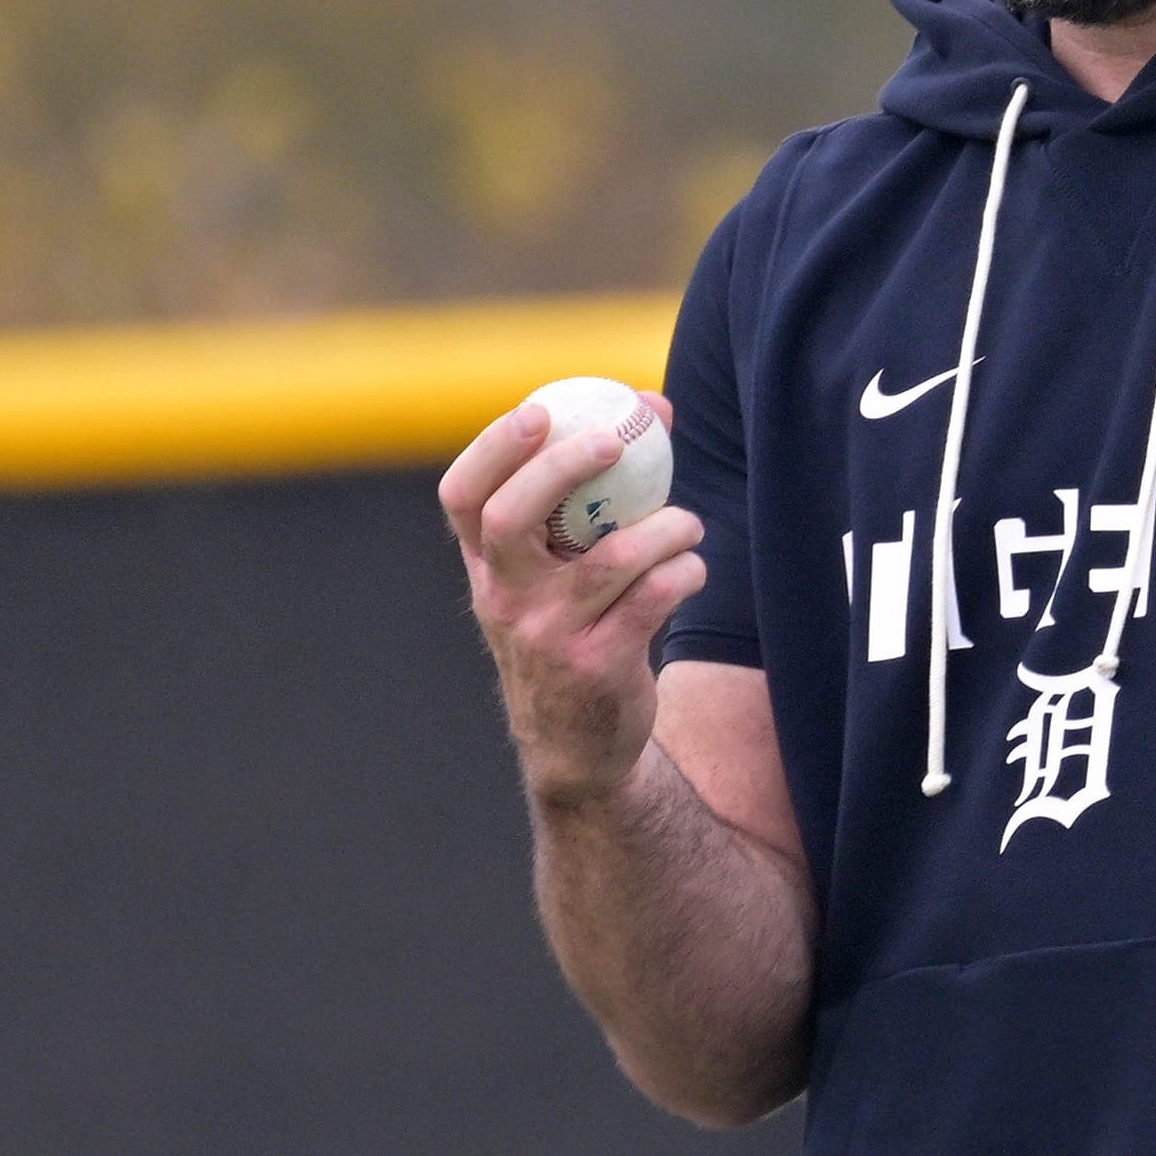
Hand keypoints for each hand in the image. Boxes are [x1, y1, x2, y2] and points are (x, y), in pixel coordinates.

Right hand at [439, 395, 706, 810]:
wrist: (576, 747)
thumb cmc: (572, 633)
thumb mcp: (551, 578)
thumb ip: (587, 497)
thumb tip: (651, 407)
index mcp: (488, 569)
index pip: (463, 497)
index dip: (494, 448)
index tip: (540, 410)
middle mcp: (506, 599)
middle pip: (510, 516)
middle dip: (563, 467)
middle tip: (615, 443)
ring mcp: (548, 636)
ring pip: (610, 557)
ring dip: (664, 527)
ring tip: (687, 524)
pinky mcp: (598, 666)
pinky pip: (653, 598)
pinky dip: (684, 571)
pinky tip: (692, 568)